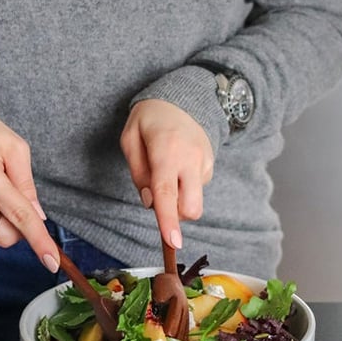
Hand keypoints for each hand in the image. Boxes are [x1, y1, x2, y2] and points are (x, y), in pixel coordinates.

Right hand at [0, 108, 58, 270]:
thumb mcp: (16, 149)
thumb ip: (27, 185)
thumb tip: (38, 217)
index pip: (18, 214)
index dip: (38, 240)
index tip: (52, 262)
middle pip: (4, 234)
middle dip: (21, 229)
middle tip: (22, 200)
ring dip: (5, 219)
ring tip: (1, 188)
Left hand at [120, 99, 213, 248]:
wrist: (182, 98)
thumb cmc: (150, 119)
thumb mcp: (130, 138)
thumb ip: (137, 172)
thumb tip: (150, 201)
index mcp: (166, 151)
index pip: (168, 193)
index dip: (168, 220)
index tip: (173, 242)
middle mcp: (190, 158)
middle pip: (190, 207)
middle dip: (175, 215)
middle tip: (159, 195)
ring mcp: (204, 162)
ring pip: (194, 201)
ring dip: (179, 198)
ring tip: (167, 171)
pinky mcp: (211, 164)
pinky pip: (197, 189)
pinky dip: (185, 186)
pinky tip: (178, 165)